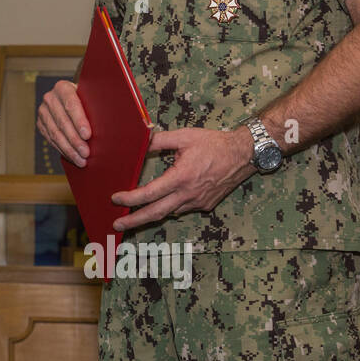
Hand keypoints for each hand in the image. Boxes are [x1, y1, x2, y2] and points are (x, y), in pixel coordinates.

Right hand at [36, 79, 91, 166]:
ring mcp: (43, 112)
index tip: (88, 135)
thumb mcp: (91, 96)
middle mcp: (50, 98)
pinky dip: (63, 150)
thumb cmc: (87, 99)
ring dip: (69, 149)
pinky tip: (73, 157)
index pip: (71, 104)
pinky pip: (51, 140)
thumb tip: (109, 120)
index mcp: (63, 87)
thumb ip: (95, 105)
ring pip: (55, 134)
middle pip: (62, 122)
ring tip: (81, 160)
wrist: (71, 99)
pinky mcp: (41, 124)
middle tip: (86, 153)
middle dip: (75, 140)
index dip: (79, 121)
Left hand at [111, 127, 255, 230]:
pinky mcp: (206, 205)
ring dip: (152, 214)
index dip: (130, 199)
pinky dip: (170, 206)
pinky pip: (182, 209)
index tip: (115, 199)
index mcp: (181, 177)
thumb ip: (159, 141)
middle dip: (134, 221)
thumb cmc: (214, 144)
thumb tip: (140, 142)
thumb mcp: (184, 136)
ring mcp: (198, 202)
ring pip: (169, 212)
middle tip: (117, 224)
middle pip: (156, 213)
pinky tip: (164, 200)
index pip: (149, 194)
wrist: (244, 155)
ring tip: (135, 214)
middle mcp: (188, 194)